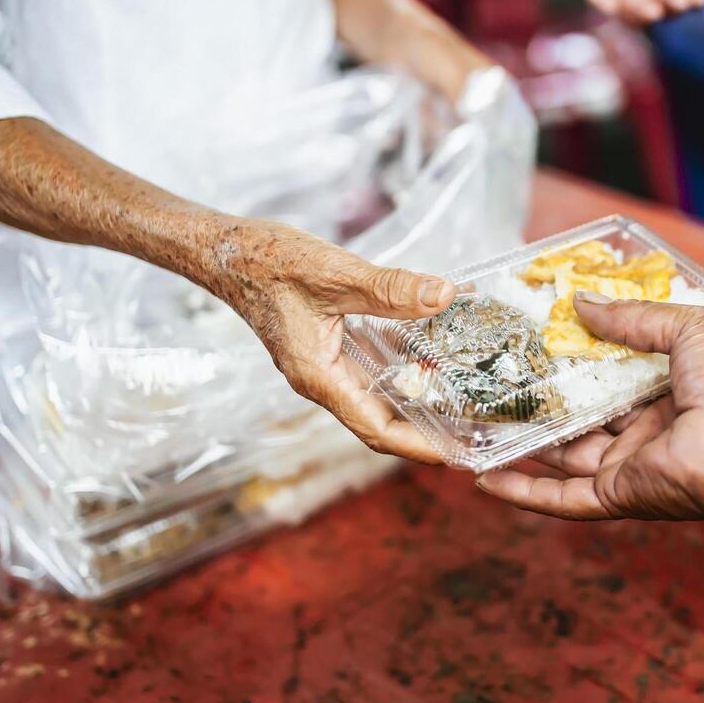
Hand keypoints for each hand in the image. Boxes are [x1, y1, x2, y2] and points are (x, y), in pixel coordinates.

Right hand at [205, 217, 454, 460]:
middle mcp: (324, 379)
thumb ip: (390, 288)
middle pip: (383, 421)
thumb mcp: (335, 273)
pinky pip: (373, 365)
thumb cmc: (268, 263)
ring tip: (468, 400)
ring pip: (380, 393)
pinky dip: (406, 361)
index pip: (377, 430)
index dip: (421, 445)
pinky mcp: (330, 346)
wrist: (228, 250)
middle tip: (475, 431)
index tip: (459, 452)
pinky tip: (437, 347)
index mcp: (320, 376)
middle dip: (428, 430)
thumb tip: (443, 295)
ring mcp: (326, 364)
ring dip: (421, 397)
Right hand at [477, 293, 703, 519]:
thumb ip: (631, 317)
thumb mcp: (686, 325)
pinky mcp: (620, 494)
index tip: (539, 344)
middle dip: (543, 404)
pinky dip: (525, 495)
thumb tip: (581, 303)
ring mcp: (633, 465)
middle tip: (499, 385)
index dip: (578, 362)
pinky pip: (563, 499)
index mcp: (672, 391)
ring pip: (566, 457)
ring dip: (523, 445)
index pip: (616, 377)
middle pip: (584, 419)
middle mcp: (650, 431)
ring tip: (479, 426)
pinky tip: (486, 481)